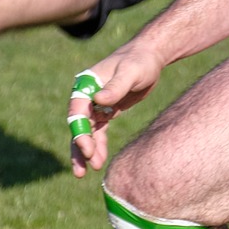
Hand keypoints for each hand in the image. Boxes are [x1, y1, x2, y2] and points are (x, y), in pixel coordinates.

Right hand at [67, 45, 165, 176]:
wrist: (150, 57)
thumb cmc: (139, 61)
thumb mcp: (130, 72)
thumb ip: (115, 86)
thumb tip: (97, 100)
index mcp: (86, 84)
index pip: (78, 111)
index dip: (79, 131)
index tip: (86, 148)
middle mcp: (87, 96)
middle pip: (79, 125)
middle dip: (80, 147)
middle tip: (84, 167)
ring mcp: (96, 105)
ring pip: (88, 132)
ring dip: (87, 151)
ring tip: (88, 171)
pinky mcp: (107, 111)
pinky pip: (99, 131)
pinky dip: (99, 145)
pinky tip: (99, 160)